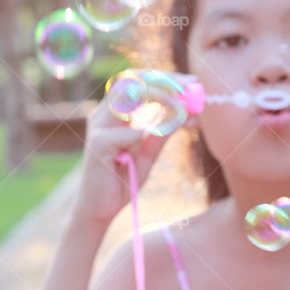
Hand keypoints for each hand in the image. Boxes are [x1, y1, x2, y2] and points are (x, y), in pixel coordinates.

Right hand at [70, 72, 197, 228]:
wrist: (99, 212)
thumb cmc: (122, 181)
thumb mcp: (148, 154)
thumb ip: (162, 133)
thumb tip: (185, 112)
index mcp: (113, 114)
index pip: (136, 81)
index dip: (164, 77)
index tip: (192, 83)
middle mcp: (103, 115)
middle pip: (132, 80)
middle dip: (165, 81)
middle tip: (191, 89)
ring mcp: (98, 128)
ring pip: (129, 97)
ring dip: (160, 99)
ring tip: (182, 110)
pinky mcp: (98, 146)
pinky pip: (129, 134)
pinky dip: (145, 137)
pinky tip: (144, 151)